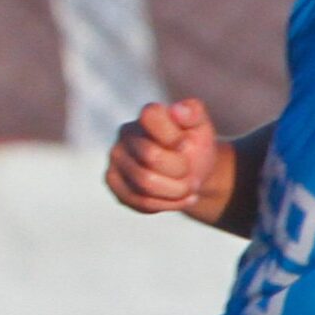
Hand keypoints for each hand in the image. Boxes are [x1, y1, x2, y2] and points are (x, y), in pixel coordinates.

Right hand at [106, 98, 218, 215]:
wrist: (188, 173)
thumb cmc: (194, 148)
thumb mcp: (202, 128)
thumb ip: (195, 113)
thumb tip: (178, 110)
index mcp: (147, 116)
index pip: (151, 117)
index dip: (173, 137)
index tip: (186, 145)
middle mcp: (125, 133)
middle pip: (152, 157)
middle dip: (181, 172)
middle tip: (193, 176)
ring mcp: (115, 158)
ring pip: (145, 183)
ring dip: (176, 192)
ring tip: (188, 189)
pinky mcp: (112, 180)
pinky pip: (139, 200)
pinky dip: (166, 204)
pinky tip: (177, 198)